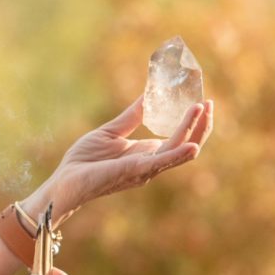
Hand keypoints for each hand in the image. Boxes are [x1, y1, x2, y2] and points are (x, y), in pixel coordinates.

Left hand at [24, 97, 213, 216]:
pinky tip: (191, 145)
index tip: (203, 102)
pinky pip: (161, 163)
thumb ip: (131, 116)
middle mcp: (151, 163)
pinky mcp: (134, 171)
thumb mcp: (111, 132)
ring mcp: (145, 169)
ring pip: (178, 151)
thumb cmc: (85, 160)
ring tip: (201, 110)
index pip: (179, 138)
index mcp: (147, 153)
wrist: (65, 179)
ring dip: (193, 131)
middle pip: (186, 145)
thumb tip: (147, 95)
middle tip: (209, 104)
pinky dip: (178, 155)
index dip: (193, 123)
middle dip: (201, 126)